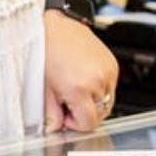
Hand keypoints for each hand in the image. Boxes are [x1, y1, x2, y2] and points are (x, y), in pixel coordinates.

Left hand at [43, 12, 118, 131]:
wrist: (56, 26)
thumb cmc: (46, 52)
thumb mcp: (43, 90)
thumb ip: (50, 115)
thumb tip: (55, 129)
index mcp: (80, 88)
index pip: (89, 123)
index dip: (75, 124)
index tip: (64, 115)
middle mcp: (98, 80)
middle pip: (100, 114)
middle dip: (84, 113)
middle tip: (67, 101)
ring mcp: (108, 71)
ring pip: (107, 102)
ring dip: (93, 101)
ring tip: (75, 88)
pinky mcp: (113, 64)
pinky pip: (111, 87)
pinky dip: (99, 88)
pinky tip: (84, 78)